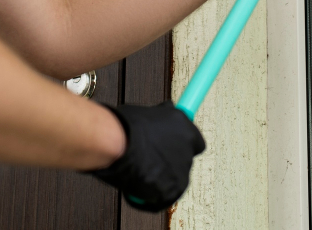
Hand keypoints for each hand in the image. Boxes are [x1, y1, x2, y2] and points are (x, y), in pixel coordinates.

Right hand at [90, 102, 205, 211]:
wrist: (115, 142)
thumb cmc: (125, 125)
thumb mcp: (149, 112)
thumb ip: (161, 118)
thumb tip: (164, 113)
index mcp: (185, 128)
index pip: (196, 143)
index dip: (181, 146)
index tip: (171, 147)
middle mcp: (187, 150)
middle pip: (184, 163)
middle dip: (168, 164)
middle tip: (149, 161)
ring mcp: (180, 171)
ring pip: (174, 182)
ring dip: (160, 181)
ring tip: (138, 174)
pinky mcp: (170, 191)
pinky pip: (161, 200)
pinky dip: (149, 199)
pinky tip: (134, 188)